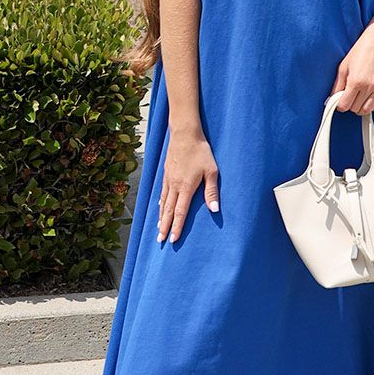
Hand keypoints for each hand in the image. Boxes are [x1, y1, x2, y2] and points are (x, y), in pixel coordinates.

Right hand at [158, 126, 219, 243]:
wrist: (184, 133)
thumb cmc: (200, 151)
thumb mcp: (211, 171)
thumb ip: (212, 191)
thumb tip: (214, 210)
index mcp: (185, 187)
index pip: (180, 212)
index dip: (177, 227)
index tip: (173, 239)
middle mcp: (174, 186)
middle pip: (168, 211)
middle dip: (165, 227)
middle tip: (161, 241)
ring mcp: (168, 179)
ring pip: (163, 203)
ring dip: (161, 217)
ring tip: (159, 229)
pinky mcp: (166, 173)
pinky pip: (162, 193)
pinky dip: (160, 204)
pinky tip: (160, 208)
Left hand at [329, 25, 373, 113]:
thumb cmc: (362, 50)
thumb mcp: (343, 66)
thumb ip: (338, 84)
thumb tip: (333, 97)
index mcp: (356, 81)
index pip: (345, 105)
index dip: (340, 105)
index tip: (339, 101)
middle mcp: (368, 86)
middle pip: (356, 109)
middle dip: (350, 105)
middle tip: (348, 96)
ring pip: (368, 110)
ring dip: (361, 107)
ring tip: (358, 98)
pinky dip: (373, 105)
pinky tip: (368, 98)